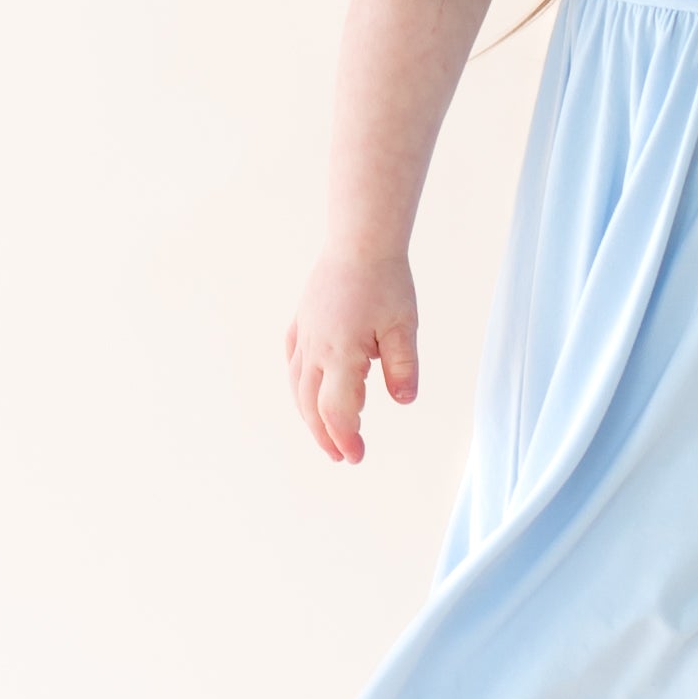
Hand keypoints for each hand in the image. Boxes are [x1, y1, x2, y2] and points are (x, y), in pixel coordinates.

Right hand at [285, 249, 419, 463]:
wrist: (358, 243)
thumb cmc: (385, 282)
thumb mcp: (404, 327)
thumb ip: (403, 367)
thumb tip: (403, 401)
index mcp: (340, 355)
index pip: (337, 410)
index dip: (345, 437)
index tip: (356, 456)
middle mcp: (315, 350)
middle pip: (311, 406)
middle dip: (325, 435)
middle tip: (342, 456)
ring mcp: (304, 336)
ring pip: (297, 386)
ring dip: (309, 415)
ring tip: (326, 434)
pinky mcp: (302, 323)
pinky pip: (293, 362)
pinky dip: (299, 385)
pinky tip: (308, 392)